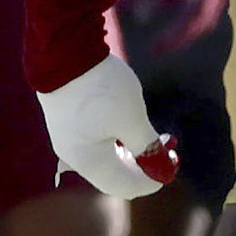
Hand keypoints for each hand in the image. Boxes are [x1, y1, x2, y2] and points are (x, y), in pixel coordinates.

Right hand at [37, 49, 178, 200]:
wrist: (62, 48)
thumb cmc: (100, 86)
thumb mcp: (131, 117)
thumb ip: (148, 147)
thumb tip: (164, 170)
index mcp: (88, 161)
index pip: (126, 186)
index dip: (153, 179)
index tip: (173, 161)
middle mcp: (73, 156)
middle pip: (115, 174)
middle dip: (144, 164)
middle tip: (167, 145)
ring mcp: (67, 139)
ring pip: (106, 158)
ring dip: (131, 150)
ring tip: (150, 130)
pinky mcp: (66, 123)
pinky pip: (95, 143)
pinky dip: (116, 139)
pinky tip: (127, 121)